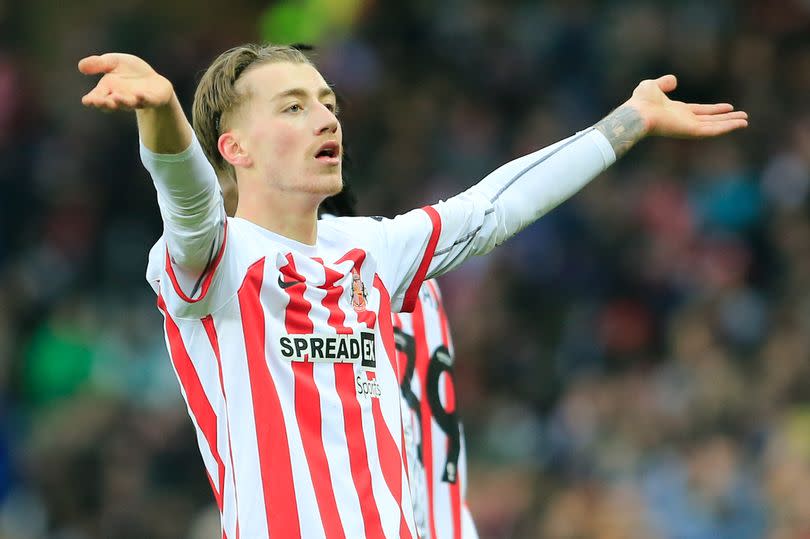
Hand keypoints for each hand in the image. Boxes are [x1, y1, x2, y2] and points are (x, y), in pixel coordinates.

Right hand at [78, 53, 173, 110]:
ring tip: (117, 97)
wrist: (152, 80)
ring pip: (128, 103)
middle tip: (99, 101)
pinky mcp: (152, 100)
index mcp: (108, 90)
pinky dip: (144, 99)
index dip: (92, 100)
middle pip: (111, 104)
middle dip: (105, 103)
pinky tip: (140, 95)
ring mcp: (136, 101)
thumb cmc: (129, 71)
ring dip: (122, 101)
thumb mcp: (113, 62)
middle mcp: (121, 98)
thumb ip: (99, 64)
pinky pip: (148, 100)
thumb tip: (81, 66)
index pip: (97, 97)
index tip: (87, 101)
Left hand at [627, 75, 747, 137]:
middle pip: (710, 120)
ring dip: (730, 123)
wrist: (638, 112)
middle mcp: (684, 120)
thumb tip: (673, 80)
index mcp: (676, 111)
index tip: (728, 107)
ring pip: (714, 126)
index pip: (700, 111)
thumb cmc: (641, 102)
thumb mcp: (653, 86)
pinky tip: (740, 124)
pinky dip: (727, 127)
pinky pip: (713, 130)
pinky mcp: (691, 131)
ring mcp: (688, 127)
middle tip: (742, 117)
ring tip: (745, 121)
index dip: (714, 109)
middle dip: (726, 118)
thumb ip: (664, 83)